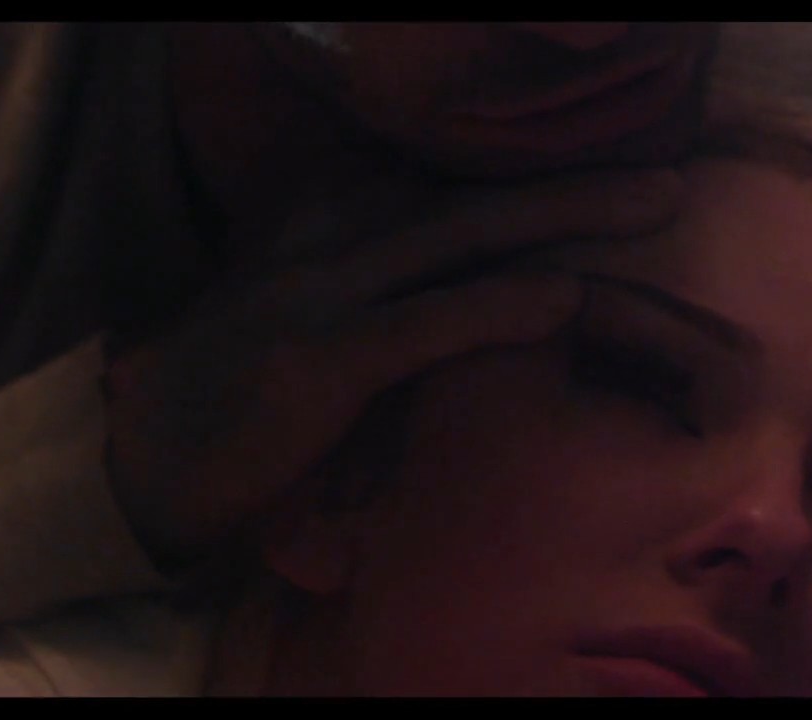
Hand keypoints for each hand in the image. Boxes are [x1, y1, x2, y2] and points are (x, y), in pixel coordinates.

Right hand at [105, 168, 684, 569]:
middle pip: (473, 200)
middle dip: (575, 187)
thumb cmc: (248, 392)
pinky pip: (421, 324)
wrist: (144, 456)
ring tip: (652, 208)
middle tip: (666, 180)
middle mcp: (331, 239)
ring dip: (563, 219)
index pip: (453, 188)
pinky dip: (495, 308)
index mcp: (334, 222)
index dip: (541, 180)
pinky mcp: (313, 359)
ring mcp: (320, 293)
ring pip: (460, 240)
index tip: (619, 173)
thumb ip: (395, 288)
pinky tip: (564, 299)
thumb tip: (495, 285)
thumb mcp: (323, 314)